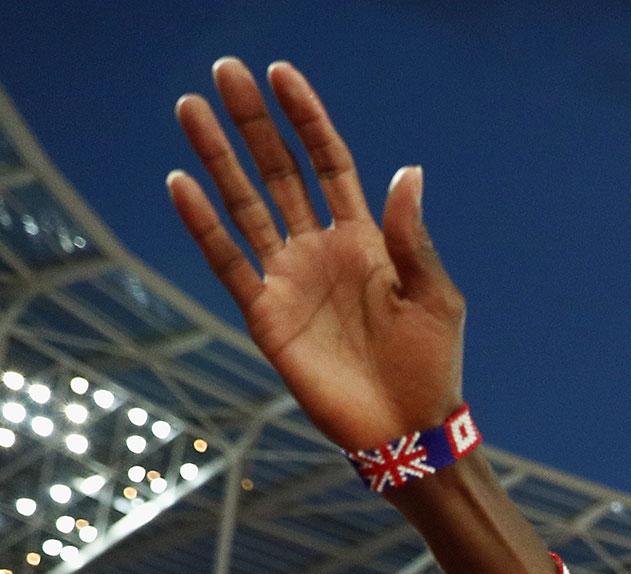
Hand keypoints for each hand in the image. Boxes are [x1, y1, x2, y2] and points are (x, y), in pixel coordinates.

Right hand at [168, 59, 463, 449]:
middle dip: (253, 123)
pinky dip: (204, 225)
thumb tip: (407, 172)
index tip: (281, 75)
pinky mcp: (267, 316)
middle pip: (279, 172)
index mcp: (366, 241)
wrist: (407, 429)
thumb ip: (412, 238)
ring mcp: (290, 280)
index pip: (329, 164)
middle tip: (224, 72)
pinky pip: (228, 262)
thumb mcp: (434, 296)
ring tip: (190, 109)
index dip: (307, 119)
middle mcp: (320, 250)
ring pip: (245, 205)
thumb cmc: (431, 365)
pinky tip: (181, 184)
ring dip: (217, 159)